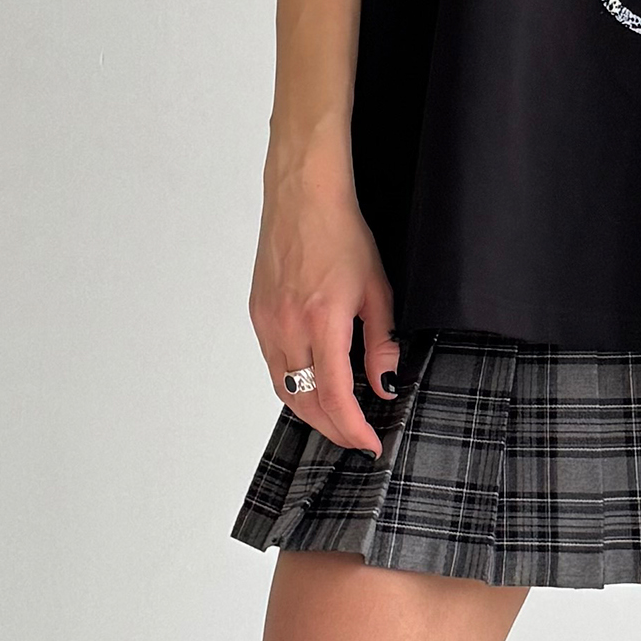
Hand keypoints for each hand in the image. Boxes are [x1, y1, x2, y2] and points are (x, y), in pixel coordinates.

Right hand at [251, 152, 399, 452]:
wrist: (302, 197)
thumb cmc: (342, 234)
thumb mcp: (377, 289)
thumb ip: (381, 343)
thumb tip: (383, 386)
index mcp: (322, 320)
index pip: (336, 396)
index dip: (353, 429)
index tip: (370, 443)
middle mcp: (288, 326)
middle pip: (306, 401)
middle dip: (333, 428)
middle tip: (357, 437)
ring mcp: (267, 321)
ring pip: (285, 388)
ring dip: (311, 412)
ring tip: (337, 420)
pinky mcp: (258, 314)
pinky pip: (273, 365)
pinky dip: (293, 385)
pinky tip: (313, 385)